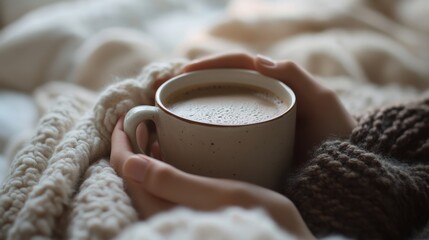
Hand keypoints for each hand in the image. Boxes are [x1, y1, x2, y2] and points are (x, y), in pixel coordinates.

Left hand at [110, 117, 314, 238]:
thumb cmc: (260, 220)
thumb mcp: (219, 196)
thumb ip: (172, 183)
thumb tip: (128, 163)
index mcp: (164, 212)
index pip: (127, 173)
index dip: (121, 143)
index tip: (125, 118)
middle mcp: (164, 217)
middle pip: (133, 177)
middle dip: (131, 146)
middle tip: (140, 119)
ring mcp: (177, 216)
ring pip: (148, 183)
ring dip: (146, 155)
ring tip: (153, 130)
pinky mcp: (189, 215)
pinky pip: (163, 189)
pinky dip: (162, 167)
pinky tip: (173, 154)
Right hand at [182, 52, 356, 167]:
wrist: (342, 168)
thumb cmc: (336, 133)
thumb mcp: (323, 101)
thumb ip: (296, 77)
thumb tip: (258, 60)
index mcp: (273, 82)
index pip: (236, 66)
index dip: (208, 65)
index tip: (184, 74)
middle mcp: (260, 99)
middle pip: (221, 84)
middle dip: (193, 83)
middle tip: (168, 92)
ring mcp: (253, 120)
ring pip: (218, 106)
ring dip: (192, 104)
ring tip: (169, 110)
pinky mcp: (249, 142)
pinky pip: (222, 131)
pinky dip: (202, 129)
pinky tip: (186, 136)